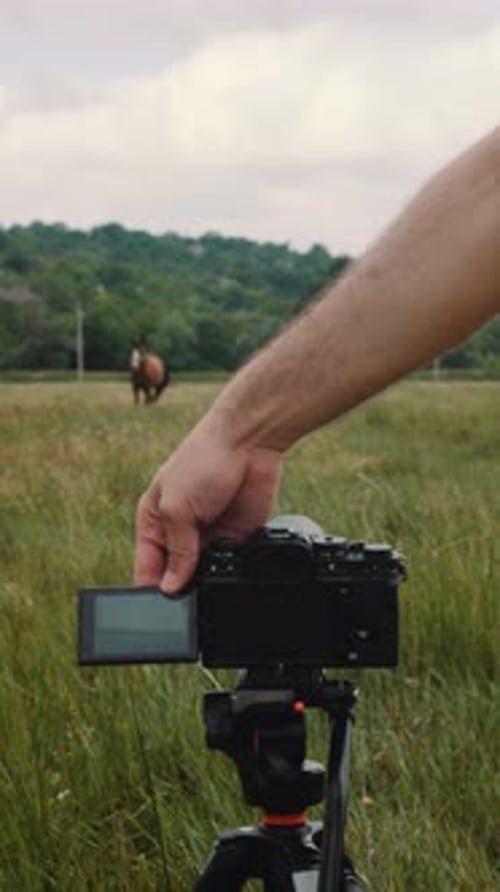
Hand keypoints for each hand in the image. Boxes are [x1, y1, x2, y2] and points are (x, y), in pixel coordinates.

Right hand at [134, 415, 282, 592]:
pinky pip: (231, 566)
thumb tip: (171, 587)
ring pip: (204, 576)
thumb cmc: (202, 460)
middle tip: (188, 603)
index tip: (159, 613)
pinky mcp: (237, 538)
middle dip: (181, 591)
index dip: (151, 591)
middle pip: (175, 576)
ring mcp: (209, 536)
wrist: (248, 442)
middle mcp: (180, 533)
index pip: (147, 568)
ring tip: (209, 586)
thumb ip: (176, 550)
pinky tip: (231, 575)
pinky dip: (231, 572)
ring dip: (207, 583)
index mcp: (154, 522)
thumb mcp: (177, 507)